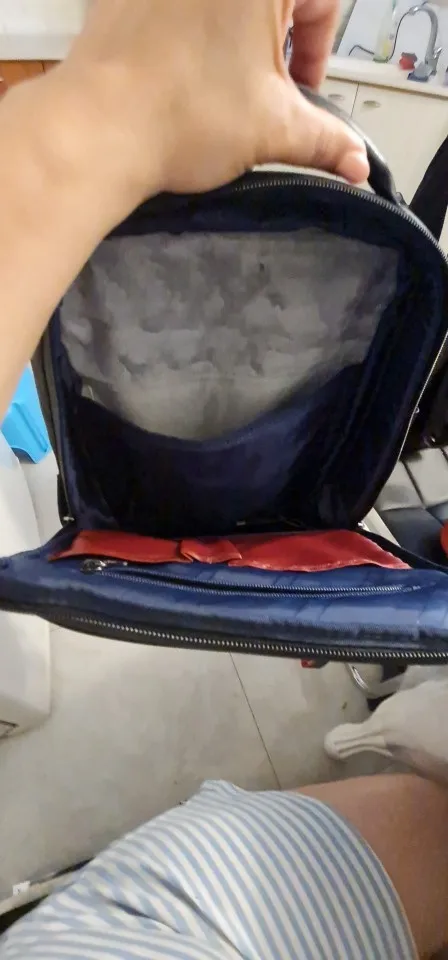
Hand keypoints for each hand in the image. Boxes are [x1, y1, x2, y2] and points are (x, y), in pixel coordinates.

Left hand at [54, 0, 368, 225]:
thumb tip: (356, 163)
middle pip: (273, 0)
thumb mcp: (272, 129)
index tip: (301, 90)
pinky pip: (176, 5)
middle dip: (276, 42)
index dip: (317, 53)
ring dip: (234, 33)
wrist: (98, 128)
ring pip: (225, 4)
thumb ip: (325, 140)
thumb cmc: (183, 116)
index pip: (322, 1)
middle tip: (262, 89)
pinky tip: (179, 70)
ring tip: (218, 83)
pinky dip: (188, 27)